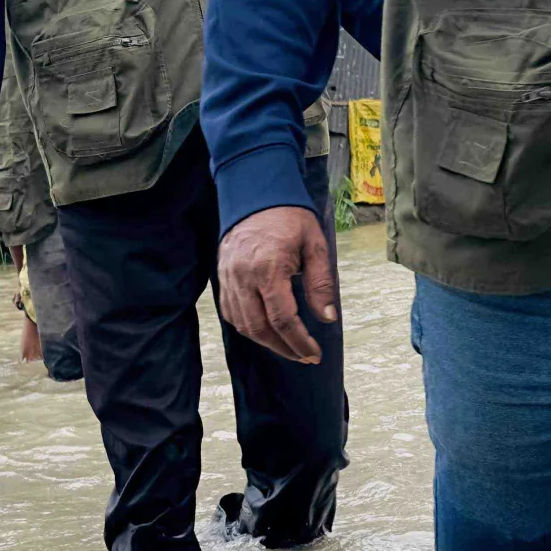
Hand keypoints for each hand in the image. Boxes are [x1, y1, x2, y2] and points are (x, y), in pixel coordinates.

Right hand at [216, 205, 335, 364]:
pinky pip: (230, 313)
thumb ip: (320, 283)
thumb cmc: (289, 218)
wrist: (255, 194)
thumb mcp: (314, 244)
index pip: (283, 318)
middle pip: (259, 328)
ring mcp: (229, 279)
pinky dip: (248, 328)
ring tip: (288, 348)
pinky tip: (265, 332)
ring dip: (266, 342)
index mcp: (268, 268)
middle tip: (304, 356)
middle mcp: (243, 278)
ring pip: (243, 325)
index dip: (299, 341)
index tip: (314, 353)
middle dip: (284, 348)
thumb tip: (328, 317)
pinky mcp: (222, 278)